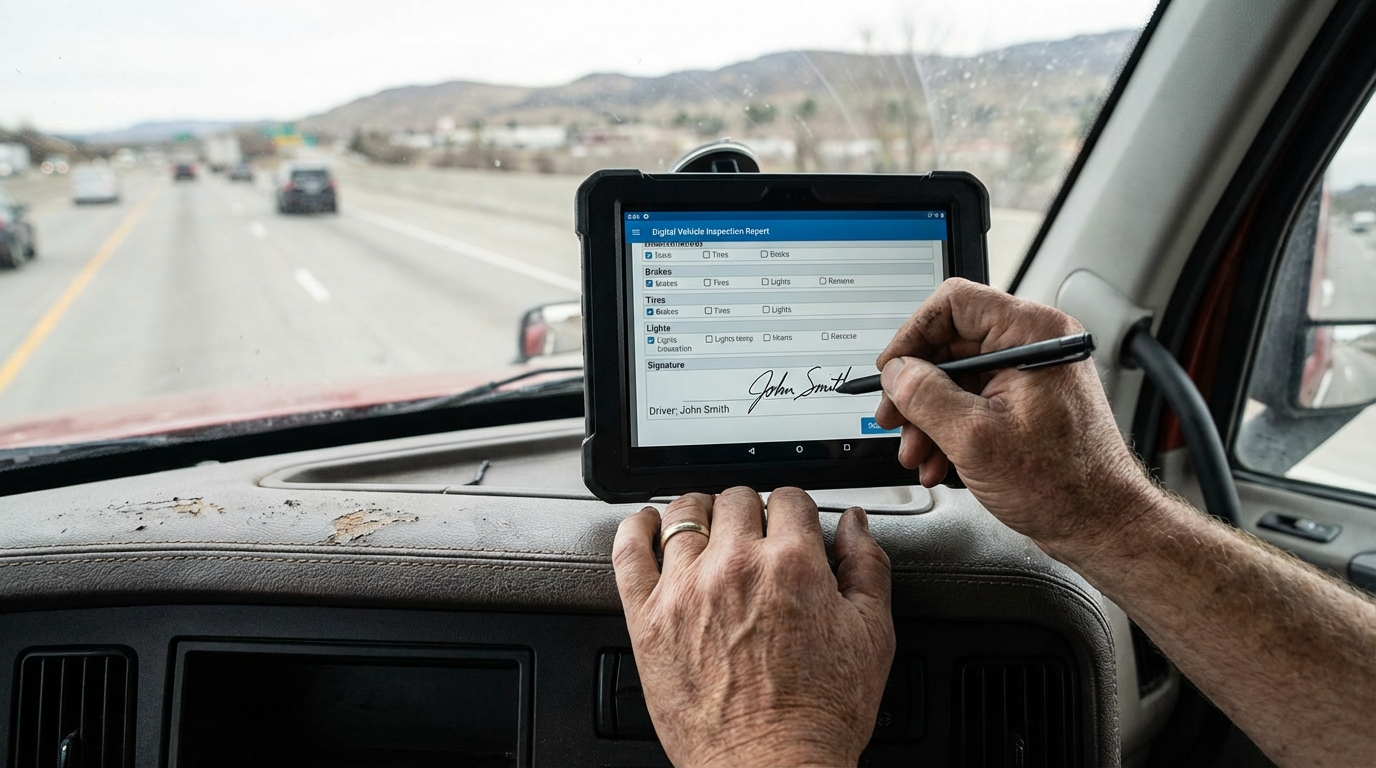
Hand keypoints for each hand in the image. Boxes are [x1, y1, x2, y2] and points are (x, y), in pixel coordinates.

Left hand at [612, 487, 894, 766]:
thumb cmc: (820, 715)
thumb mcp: (872, 636)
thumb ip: (868, 566)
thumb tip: (854, 524)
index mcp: (792, 564)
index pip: (790, 499)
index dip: (794, 509)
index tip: (791, 523)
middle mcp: (735, 566)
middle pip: (736, 500)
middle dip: (751, 511)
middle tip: (754, 534)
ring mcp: (685, 589)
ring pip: (684, 514)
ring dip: (699, 512)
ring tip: (706, 526)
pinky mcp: (647, 617)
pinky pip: (629, 550)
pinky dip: (636, 528)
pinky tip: (646, 527)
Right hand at [874, 278, 1157, 561]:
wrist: (1099, 525)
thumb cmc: (1063, 485)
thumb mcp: (974, 438)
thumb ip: (924, 396)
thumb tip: (896, 372)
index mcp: (1033, 335)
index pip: (954, 304)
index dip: (913, 335)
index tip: (892, 369)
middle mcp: (1034, 346)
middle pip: (950, 344)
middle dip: (915, 390)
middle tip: (894, 418)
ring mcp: (1030, 374)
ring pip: (955, 378)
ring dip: (927, 417)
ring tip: (916, 452)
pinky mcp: (1026, 402)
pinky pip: (972, 401)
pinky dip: (948, 429)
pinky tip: (937, 460)